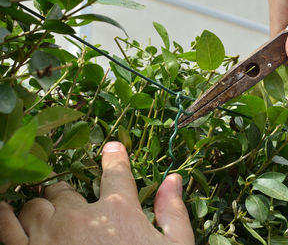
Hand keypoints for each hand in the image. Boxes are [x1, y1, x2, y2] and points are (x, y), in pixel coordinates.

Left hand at [0, 142, 193, 244]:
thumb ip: (172, 212)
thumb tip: (173, 180)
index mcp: (118, 210)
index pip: (116, 173)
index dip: (115, 158)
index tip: (113, 149)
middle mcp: (80, 216)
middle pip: (63, 190)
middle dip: (65, 194)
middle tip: (70, 206)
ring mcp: (50, 235)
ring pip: (34, 206)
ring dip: (39, 208)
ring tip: (45, 215)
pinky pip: (7, 227)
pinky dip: (6, 217)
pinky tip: (7, 212)